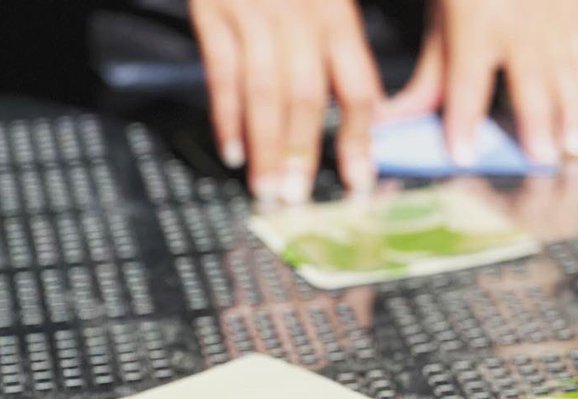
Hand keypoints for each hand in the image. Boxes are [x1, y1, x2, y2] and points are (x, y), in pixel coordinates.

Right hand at [190, 0, 382, 202]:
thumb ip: (344, 36)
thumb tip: (364, 103)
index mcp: (337, 13)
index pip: (356, 89)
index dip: (359, 140)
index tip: (359, 180)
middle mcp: (299, 18)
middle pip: (308, 101)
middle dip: (304, 156)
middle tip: (299, 200)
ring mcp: (254, 14)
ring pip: (264, 94)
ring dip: (265, 149)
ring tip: (266, 190)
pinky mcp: (213, 8)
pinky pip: (221, 71)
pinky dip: (225, 115)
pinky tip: (230, 149)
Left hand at [384, 0, 577, 165]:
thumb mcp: (442, 17)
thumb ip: (432, 74)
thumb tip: (406, 121)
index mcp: (475, 21)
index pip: (468, 81)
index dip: (464, 122)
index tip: (464, 156)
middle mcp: (518, 21)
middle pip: (528, 81)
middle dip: (535, 123)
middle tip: (541, 159)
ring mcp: (552, 18)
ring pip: (566, 75)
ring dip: (573, 116)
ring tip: (574, 150)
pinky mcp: (576, 17)